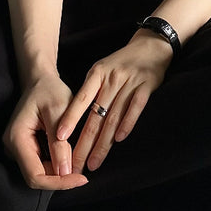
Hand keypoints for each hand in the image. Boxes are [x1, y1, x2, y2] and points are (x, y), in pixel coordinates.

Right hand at [2, 72, 88, 190]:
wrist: (41, 79)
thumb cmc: (50, 90)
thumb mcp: (58, 112)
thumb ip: (60, 143)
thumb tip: (65, 172)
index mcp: (17, 138)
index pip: (35, 175)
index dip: (58, 182)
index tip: (81, 179)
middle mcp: (12, 146)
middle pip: (36, 176)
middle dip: (60, 179)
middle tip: (83, 176)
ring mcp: (17, 148)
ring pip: (39, 172)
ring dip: (59, 173)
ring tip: (78, 164)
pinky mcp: (25, 147)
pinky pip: (40, 164)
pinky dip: (56, 164)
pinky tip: (69, 157)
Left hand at [56, 31, 173, 173]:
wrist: (151, 45)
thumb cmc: (122, 62)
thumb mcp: (101, 69)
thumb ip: (91, 91)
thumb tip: (75, 119)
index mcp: (97, 74)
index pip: (80, 101)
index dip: (70, 119)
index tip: (59, 138)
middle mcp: (111, 79)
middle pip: (96, 116)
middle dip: (84, 143)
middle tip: (75, 164)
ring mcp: (129, 83)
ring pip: (113, 117)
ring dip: (103, 142)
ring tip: (94, 162)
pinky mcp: (147, 86)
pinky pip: (135, 108)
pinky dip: (127, 124)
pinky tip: (119, 139)